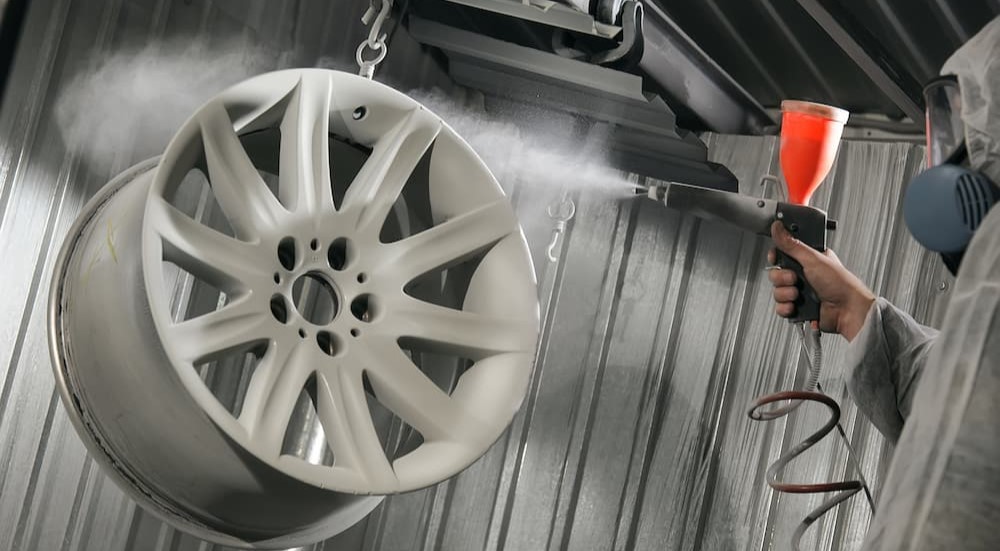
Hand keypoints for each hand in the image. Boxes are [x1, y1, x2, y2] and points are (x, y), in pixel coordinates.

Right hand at [768, 221, 875, 340]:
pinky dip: (786, 308)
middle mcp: (804, 275)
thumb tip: (778, 227)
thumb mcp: (813, 258)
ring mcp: (801, 292)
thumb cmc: (840, 283)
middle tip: (795, 278)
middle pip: (776, 274)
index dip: (776, 257)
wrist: (848, 310)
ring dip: (786, 294)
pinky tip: (796, 305)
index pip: (783, 254)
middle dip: (782, 278)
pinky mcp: (798, 308)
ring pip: (777, 291)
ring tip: (800, 294)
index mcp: (808, 259)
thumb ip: (792, 244)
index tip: (776, 258)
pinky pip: (780, 308)